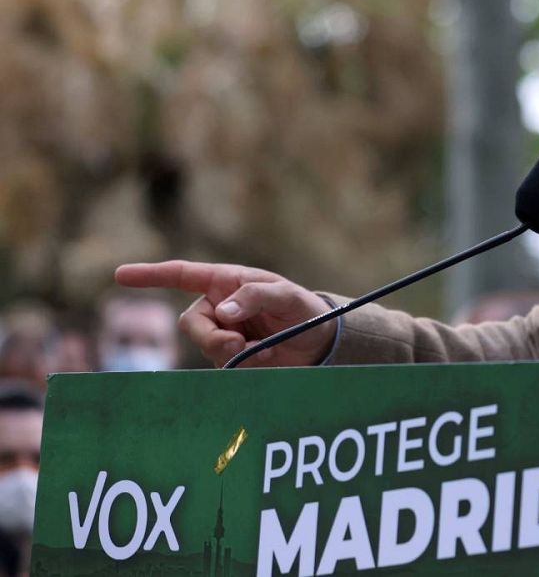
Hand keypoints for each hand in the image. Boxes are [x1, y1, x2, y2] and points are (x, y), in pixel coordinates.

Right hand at [113, 261, 335, 366]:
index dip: (151, 275)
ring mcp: (222, 333)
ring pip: (206, 346)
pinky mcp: (230, 358)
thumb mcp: (286, 296)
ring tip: (264, 349)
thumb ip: (255, 296)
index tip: (120, 274)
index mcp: (226, 282)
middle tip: (239, 345)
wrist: (318, 342)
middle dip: (211, 336)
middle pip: (191, 323)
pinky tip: (266, 357)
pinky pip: (222, 364)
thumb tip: (222, 310)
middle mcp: (218, 307)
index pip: (182, 275)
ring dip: (232, 351)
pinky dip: (243, 363)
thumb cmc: (302, 309)